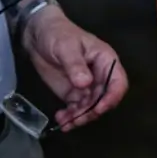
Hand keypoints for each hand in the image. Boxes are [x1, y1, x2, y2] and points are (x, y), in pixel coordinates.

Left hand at [22, 4, 128, 130]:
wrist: (38, 35)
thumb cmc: (58, 34)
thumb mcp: (66, 47)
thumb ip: (76, 65)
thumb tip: (85, 84)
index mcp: (106, 61)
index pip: (118, 82)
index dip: (112, 97)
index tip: (98, 109)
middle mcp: (100, 76)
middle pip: (104, 99)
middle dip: (92, 112)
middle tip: (77, 120)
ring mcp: (86, 86)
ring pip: (90, 107)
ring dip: (80, 117)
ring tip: (65, 122)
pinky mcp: (73, 93)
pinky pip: (77, 109)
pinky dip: (70, 117)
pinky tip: (60, 119)